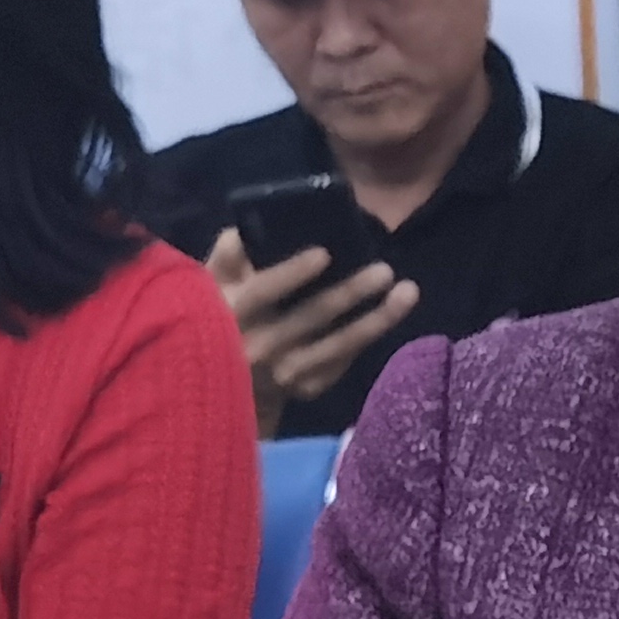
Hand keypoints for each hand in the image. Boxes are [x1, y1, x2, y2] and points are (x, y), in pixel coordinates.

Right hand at [207, 228, 420, 427]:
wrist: (224, 382)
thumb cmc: (221, 315)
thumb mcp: (211, 285)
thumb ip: (228, 255)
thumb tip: (249, 230)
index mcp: (231, 313)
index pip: (262, 292)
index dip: (291, 273)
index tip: (324, 253)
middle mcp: (259, 347)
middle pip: (310, 318)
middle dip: (350, 293)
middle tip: (384, 270)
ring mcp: (285, 373)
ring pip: (336, 345)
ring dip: (375, 320)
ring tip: (407, 291)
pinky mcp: (307, 388)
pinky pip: (341, 362)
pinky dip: (366, 339)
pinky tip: (389, 315)